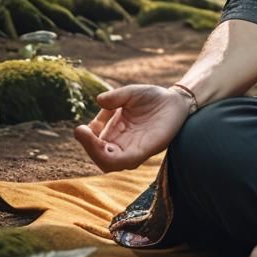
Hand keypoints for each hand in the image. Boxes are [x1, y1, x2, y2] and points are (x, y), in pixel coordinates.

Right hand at [74, 84, 190, 171]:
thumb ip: (115, 97)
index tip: (80, 128)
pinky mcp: (144, 152)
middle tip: (81, 131)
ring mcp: (132, 149)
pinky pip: (125, 161)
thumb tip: (99, 100)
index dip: (85, 137)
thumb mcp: (130, 93)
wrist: (176, 100)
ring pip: (107, 162)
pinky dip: (112, 157)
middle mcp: (120, 144)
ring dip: (95, 152)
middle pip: (97, 155)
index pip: (93, 142)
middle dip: (87, 146)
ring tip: (89, 136)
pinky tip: (105, 144)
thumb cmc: (152, 97)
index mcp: (113, 132)